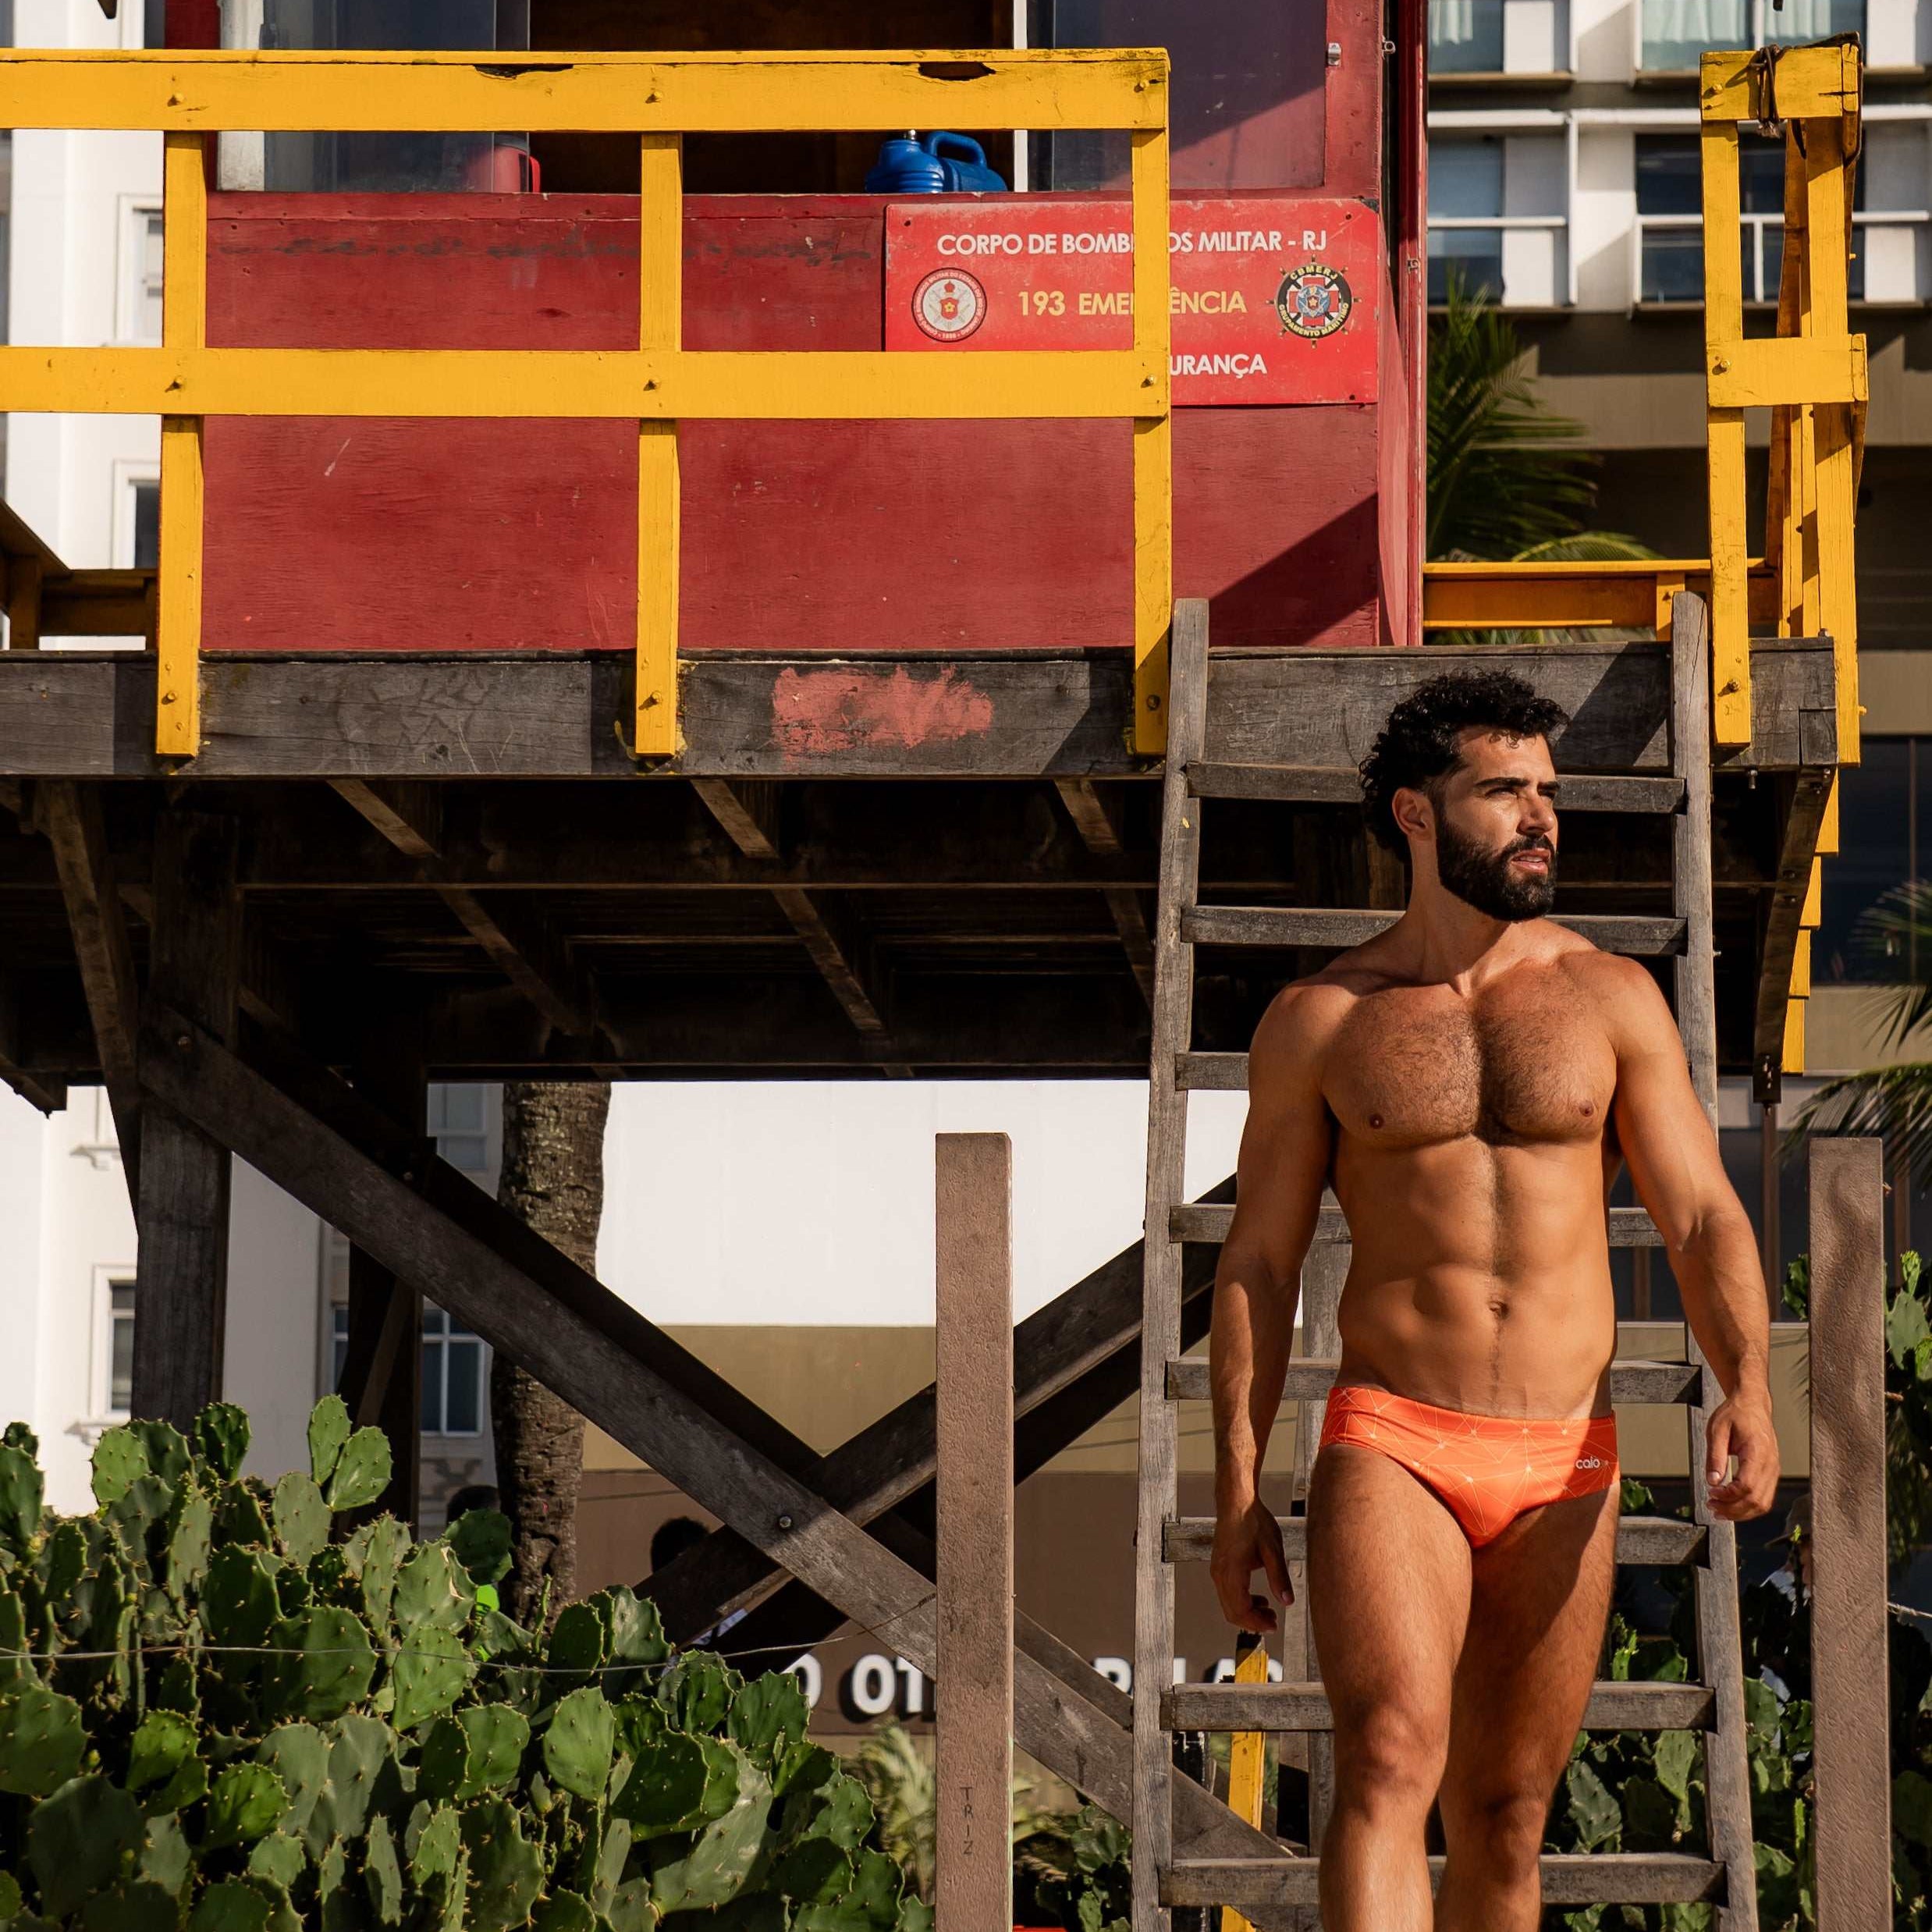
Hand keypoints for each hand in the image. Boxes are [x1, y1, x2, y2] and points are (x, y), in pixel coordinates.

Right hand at [1210, 1498, 1292, 1633]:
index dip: (1257, 1623)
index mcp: (1232, 1571)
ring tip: (1267, 1611)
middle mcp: (1220, 1573)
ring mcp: (1218, 1570)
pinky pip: (1227, 1593)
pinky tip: (1257, 1597)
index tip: (1273, 1626)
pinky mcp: (1220, 1566)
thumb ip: (1279, 1577)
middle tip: (1272, 1622)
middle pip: (1231, 1611)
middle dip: (1252, 1622)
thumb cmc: (1251, 1520)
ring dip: (1247, 1612)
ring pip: (1228, 1604)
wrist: (1237, 1502)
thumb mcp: (1272, 1549)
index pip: (1240, 1610)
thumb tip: (1286, 1600)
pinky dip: (1241, 1601)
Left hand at [1704, 1391, 1779, 1519]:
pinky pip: (1764, 1497)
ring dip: (1741, 1512)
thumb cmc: (1735, 1414)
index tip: (1711, 1493)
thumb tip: (1713, 1481)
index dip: (1729, 1495)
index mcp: (1757, 1452)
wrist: (1752, 1404)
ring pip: (1763, 1504)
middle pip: (1756, 1500)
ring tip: (1719, 1510)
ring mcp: (1773, 1470)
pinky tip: (1731, 1505)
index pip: (1747, 1485)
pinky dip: (1748, 1507)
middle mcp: (1770, 1464)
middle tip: (1711, 1506)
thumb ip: (1715, 1456)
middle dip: (1733, 1509)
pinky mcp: (1771, 1473)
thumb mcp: (1717, 1430)